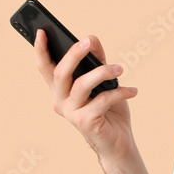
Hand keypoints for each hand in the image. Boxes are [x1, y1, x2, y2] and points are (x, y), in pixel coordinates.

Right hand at [34, 29, 138, 159]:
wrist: (118, 142)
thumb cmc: (109, 110)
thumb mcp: (103, 82)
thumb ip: (96, 61)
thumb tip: (92, 38)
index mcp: (60, 90)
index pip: (45, 68)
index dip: (41, 50)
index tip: (41, 31)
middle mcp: (60, 101)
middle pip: (60, 73)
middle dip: (73, 54)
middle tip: (88, 41)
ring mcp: (71, 113)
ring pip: (81, 85)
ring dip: (103, 73)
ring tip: (120, 69)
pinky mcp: (85, 122)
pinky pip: (102, 100)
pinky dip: (119, 92)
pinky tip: (132, 91)